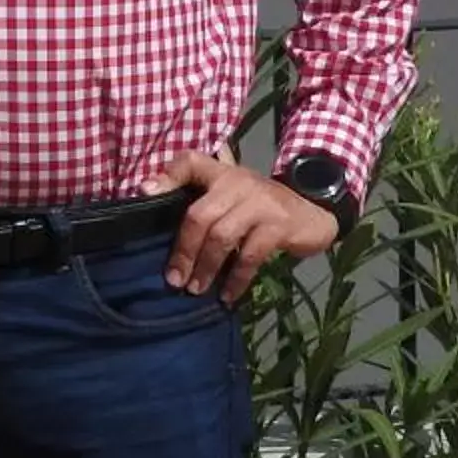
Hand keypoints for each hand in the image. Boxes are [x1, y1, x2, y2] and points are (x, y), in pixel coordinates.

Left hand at [144, 152, 340, 303]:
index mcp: (221, 174)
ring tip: (196, 289)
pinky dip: (237, 278)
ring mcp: (260, 203)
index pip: (190, 162)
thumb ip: (203, 201)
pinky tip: (228, 295)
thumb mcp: (232, 195)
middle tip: (174, 278)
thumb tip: (160, 213)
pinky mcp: (279, 225)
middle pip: (199, 215)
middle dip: (183, 250)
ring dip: (206, 267)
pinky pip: (250, 255)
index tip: (144, 194)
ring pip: (222, 236)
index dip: (166, 176)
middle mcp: (238, 183)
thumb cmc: (262, 206)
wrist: (314, 211)